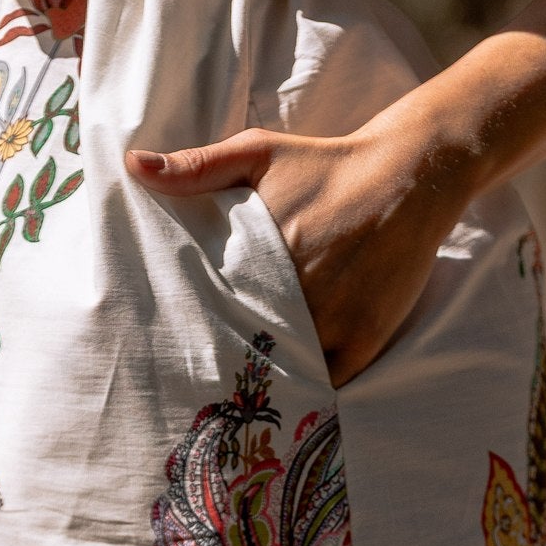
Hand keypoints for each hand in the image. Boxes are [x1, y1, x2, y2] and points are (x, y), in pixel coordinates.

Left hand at [125, 111, 468, 385]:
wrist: (411, 175)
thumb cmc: (326, 163)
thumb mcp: (259, 152)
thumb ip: (197, 166)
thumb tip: (134, 165)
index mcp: (264, 251)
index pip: (212, 308)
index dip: (192, 329)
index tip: (175, 342)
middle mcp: (300, 290)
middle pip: (245, 345)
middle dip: (223, 360)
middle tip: (198, 379)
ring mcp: (336, 319)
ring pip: (285, 369)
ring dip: (265, 378)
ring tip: (236, 392)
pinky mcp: (366, 337)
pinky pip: (326, 379)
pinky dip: (308, 383)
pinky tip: (287, 386)